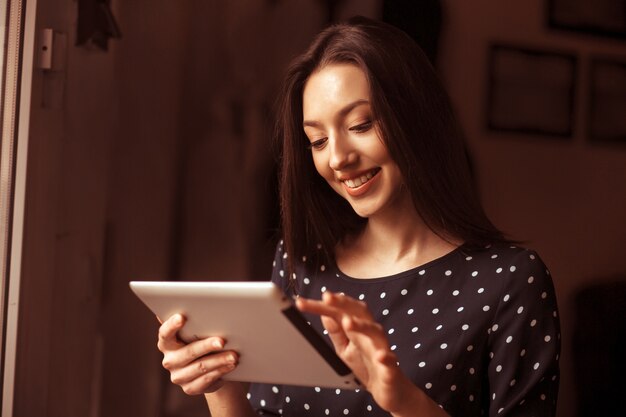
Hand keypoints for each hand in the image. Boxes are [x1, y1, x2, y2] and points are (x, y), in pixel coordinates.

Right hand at [157, 314, 238, 394]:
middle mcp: (170, 360)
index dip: (172, 326)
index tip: (182, 317)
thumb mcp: (197, 332)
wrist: (209, 368)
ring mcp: (178, 376)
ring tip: (234, 355)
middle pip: (188, 352)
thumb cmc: (202, 341)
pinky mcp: (190, 388)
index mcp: (167, 343)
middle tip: (222, 341)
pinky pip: (206, 380)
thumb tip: (202, 305)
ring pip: (201, 367)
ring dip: (219, 360)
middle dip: (206, 346)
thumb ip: (195, 322)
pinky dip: (220, 371)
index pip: (165, 333)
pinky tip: (230, 365)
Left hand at [296, 292, 415, 413]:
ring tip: (347, 323)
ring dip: (361, 326)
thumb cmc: (366, 365)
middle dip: (342, 303)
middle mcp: (370, 332)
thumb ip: (336, 332)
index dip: (321, 306)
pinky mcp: (390, 367)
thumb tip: (324, 314)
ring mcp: (381, 348)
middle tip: (326, 297)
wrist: (389, 389)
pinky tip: (380, 356)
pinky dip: (385, 357)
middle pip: (358, 311)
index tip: (301, 303)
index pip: (338, 311)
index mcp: (357, 327)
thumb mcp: (344, 349)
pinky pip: (389, 360)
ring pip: (374, 331)